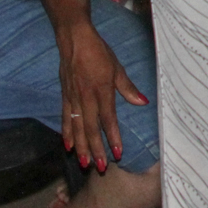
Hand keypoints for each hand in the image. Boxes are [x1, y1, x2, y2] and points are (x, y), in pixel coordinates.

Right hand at [56, 16, 145, 174]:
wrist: (74, 39)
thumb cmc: (98, 52)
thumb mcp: (117, 67)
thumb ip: (128, 87)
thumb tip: (143, 102)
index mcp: (101, 90)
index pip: (108, 119)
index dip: (112, 137)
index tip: (118, 153)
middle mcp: (86, 97)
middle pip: (90, 128)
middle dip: (95, 149)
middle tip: (99, 167)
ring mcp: (73, 98)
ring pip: (76, 127)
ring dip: (81, 146)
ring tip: (83, 163)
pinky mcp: (64, 96)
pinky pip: (65, 118)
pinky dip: (66, 133)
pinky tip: (68, 146)